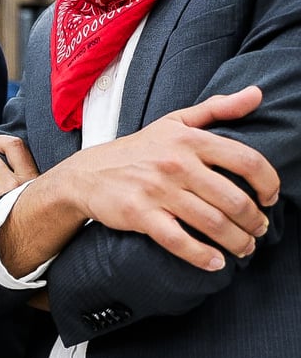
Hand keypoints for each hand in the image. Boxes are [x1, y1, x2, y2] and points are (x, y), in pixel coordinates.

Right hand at [53, 85, 276, 270]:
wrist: (86, 174)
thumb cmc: (137, 149)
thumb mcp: (174, 122)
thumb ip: (217, 108)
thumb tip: (257, 94)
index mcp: (190, 140)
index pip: (246, 160)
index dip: (268, 183)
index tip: (271, 198)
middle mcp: (176, 164)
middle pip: (233, 199)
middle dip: (254, 221)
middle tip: (259, 230)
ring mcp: (157, 191)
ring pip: (212, 223)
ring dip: (236, 242)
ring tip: (244, 248)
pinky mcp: (140, 215)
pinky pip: (179, 241)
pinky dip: (202, 256)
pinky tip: (215, 263)